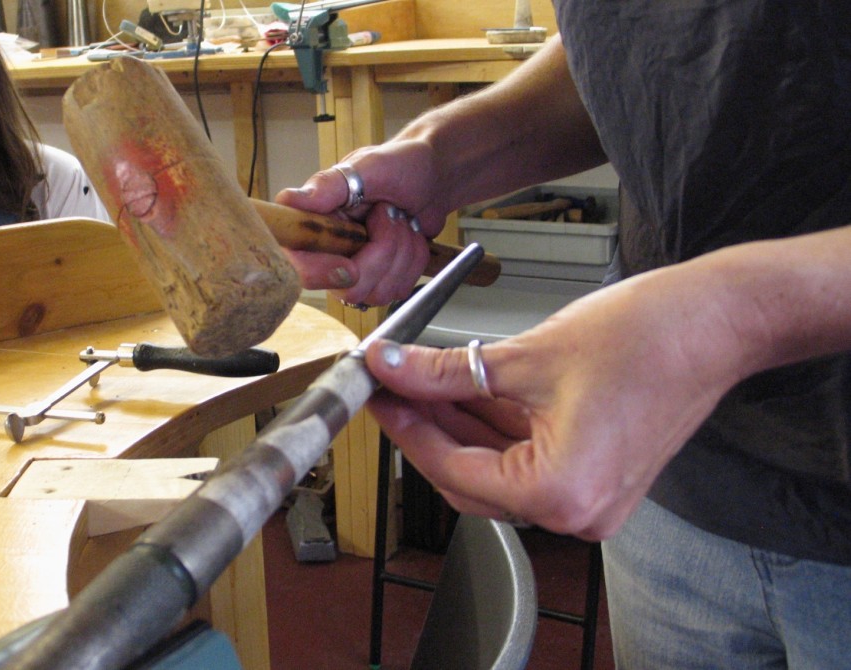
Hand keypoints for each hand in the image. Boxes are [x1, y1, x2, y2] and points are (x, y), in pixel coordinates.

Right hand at [275, 139, 452, 305]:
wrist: (432, 174)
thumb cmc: (399, 164)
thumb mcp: (366, 167)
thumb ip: (327, 186)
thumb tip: (288, 200)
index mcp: (314, 224)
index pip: (298, 267)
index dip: (322, 273)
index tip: (351, 264)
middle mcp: (329, 252)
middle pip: (348, 288)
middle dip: (383, 251)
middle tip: (389, 213)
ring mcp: (356, 270)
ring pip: (379, 292)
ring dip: (403, 252)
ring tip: (402, 219)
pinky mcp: (382, 279)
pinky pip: (399, 289)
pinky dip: (414, 259)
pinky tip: (410, 234)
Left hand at [362, 270, 744, 539]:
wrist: (719, 321)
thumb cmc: (650, 337)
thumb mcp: (528, 354)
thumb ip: (447, 372)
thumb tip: (392, 368)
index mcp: (561, 494)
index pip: (451, 469)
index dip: (405, 427)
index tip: (375, 394)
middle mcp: (577, 512)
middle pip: (470, 477)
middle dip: (426, 427)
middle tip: (390, 385)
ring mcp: (590, 499)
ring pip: (496, 467)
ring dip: (456, 424)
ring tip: (419, 378)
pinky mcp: (596, 476)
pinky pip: (526, 458)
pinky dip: (493, 426)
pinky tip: (462, 389)